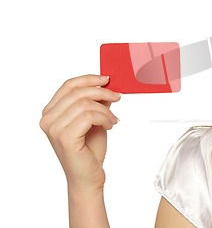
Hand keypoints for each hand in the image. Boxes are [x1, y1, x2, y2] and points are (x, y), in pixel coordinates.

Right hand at [40, 74, 120, 192]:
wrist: (88, 177)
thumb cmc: (89, 150)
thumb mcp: (93, 119)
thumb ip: (95, 102)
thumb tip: (105, 84)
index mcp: (50, 113)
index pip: (68, 86)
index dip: (89, 79)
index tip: (106, 79)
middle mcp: (47, 120)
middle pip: (77, 92)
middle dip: (102, 92)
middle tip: (117, 97)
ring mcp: (54, 129)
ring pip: (85, 104)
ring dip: (106, 109)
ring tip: (113, 119)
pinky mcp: (65, 138)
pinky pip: (89, 116)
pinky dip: (105, 118)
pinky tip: (110, 126)